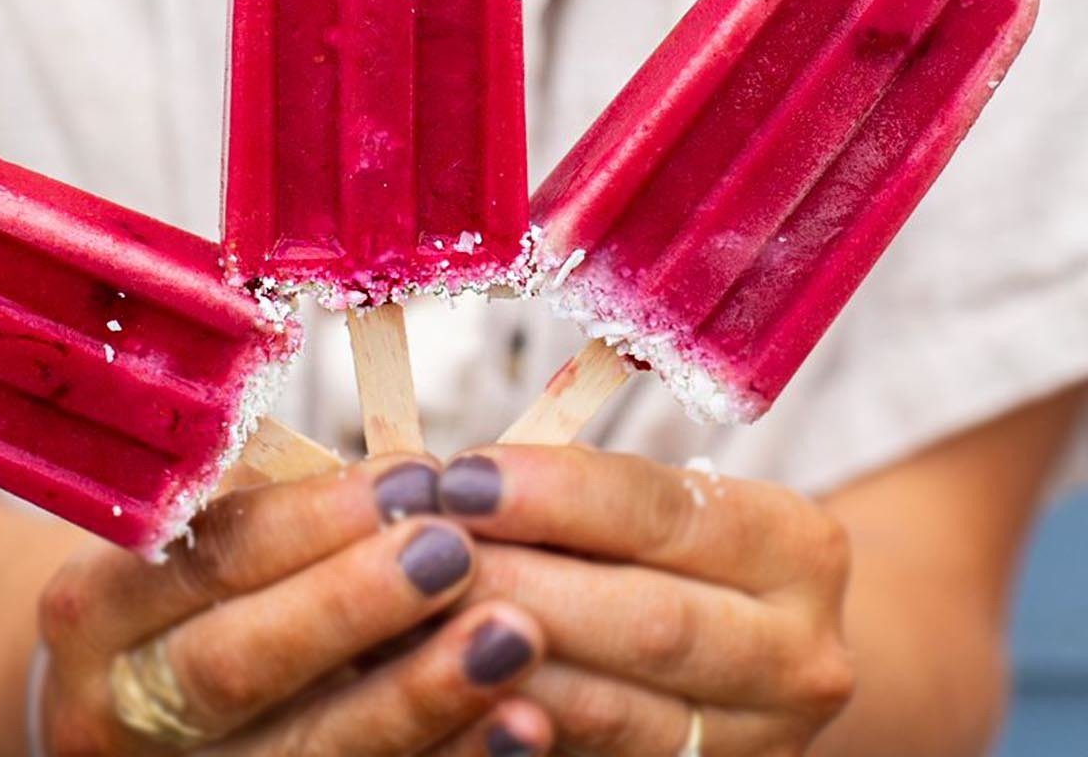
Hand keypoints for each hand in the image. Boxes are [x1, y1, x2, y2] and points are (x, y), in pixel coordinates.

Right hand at [36, 457, 554, 754]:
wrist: (126, 707)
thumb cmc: (182, 591)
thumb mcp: (187, 535)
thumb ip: (266, 508)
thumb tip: (413, 482)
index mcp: (95, 608)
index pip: (204, 558)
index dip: (312, 520)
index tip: (411, 478)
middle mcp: (117, 709)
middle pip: (233, 665)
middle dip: (350, 607)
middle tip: (454, 552)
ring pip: (302, 754)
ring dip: (416, 699)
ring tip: (511, 638)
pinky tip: (521, 724)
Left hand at [436, 446, 854, 755]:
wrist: (738, 655)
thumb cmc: (662, 551)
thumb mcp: (652, 504)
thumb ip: (575, 495)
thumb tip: (448, 485)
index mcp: (798, 549)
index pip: (664, 511)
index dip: (555, 494)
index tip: (460, 476)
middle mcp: (800, 657)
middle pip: (645, 621)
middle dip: (517, 581)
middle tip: (418, 554)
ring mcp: (757, 747)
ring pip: (609, 712)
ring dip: (494, 664)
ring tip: (406, 617)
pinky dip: (502, 728)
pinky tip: (434, 689)